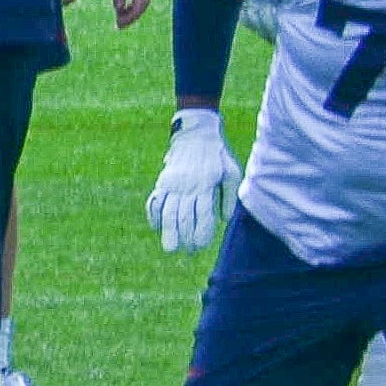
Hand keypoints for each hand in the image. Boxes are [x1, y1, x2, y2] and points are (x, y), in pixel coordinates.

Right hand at [147, 109, 237, 254]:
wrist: (196, 132)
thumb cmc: (218, 154)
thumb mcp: (231, 172)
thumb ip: (229, 196)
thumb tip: (224, 220)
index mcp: (206, 185)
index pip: (202, 214)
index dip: (200, 232)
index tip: (200, 246)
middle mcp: (187, 186)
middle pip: (183, 216)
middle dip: (184, 237)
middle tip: (186, 253)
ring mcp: (172, 184)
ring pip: (168, 211)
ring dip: (168, 231)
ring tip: (170, 248)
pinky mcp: (163, 180)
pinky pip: (155, 200)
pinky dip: (153, 214)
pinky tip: (156, 227)